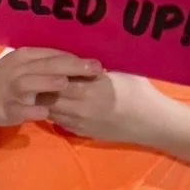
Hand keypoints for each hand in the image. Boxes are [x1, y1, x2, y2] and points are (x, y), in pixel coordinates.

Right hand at [0, 49, 102, 127]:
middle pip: (46, 65)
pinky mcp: (6, 108)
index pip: (53, 54)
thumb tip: (78, 62)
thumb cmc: (7, 79)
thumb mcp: (23, 65)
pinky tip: (45, 112)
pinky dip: (31, 110)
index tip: (97, 64)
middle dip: (72, 67)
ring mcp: (9, 89)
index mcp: (23, 56)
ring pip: (29, 83)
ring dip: (47, 83)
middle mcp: (16, 69)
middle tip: (95, 69)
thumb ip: (45, 63)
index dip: (76, 59)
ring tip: (65, 83)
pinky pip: (19, 109)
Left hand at [48, 71, 163, 144]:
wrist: (151, 122)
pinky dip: (53, 111)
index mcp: (89, 89)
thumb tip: (77, 56)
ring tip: (43, 88)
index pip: (56, 78)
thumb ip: (94, 67)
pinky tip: (56, 102)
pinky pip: (57, 121)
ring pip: (48, 110)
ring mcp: (78, 122)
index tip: (48, 62)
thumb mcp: (119, 71)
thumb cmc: (139, 91)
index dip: (49, 70)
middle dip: (41, 86)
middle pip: (46, 96)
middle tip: (39, 75)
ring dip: (45, 99)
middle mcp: (79, 108)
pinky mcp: (80, 132)